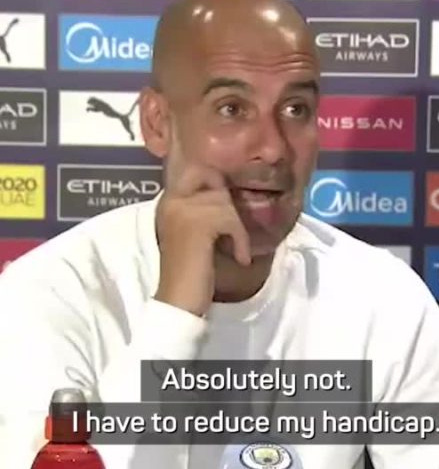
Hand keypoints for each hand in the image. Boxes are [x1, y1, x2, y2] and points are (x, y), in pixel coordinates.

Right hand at [154, 130, 250, 316]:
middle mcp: (171, 199)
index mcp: (169, 199)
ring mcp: (181, 210)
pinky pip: (229, 219)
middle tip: (234, 234)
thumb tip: (227, 189)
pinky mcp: (195, 225)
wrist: (178, 300)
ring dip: (237, 228)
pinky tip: (240, 256)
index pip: (197, 169)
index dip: (216, 179)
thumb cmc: (190, 268)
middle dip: (230, 210)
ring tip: (237, 248)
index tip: (229, 202)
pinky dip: (240, 239)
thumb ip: (204, 208)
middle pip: (215, 184)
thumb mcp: (194, 231)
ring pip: (224, 202)